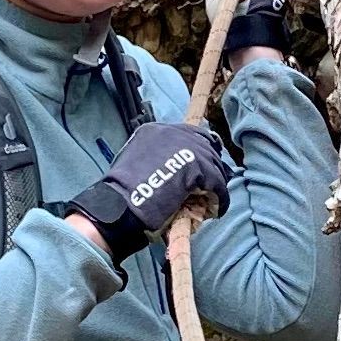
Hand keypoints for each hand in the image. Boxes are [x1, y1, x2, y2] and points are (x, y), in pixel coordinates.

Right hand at [59, 120, 232, 259]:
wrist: (120, 205)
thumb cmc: (123, 194)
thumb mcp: (137, 163)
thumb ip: (158, 159)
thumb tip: (178, 169)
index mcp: (154, 130)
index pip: (190, 133)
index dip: (200, 150)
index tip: (204, 166)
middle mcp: (171, 132)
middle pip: (205, 145)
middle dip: (211, 165)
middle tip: (213, 184)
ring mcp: (185, 147)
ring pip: (214, 164)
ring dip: (215, 183)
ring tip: (212, 200)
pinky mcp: (196, 166)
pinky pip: (218, 182)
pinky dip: (220, 197)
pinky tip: (216, 209)